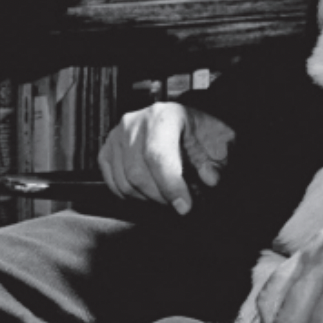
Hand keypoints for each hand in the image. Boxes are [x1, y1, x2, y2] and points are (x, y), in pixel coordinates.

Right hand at [96, 102, 234, 213]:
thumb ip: (216, 159)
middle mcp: (135, 124)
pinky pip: (113, 184)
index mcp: (163, 116)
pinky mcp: (106, 151)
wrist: (180, 121)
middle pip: (138, 173)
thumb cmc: (196, 130)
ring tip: (166, 196)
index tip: (185, 206)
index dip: (171, 185)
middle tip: (179, 203)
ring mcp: (117, 137)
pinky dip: (131, 196)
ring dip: (148, 198)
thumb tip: (210, 179)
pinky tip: (148, 193)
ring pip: (125, 183)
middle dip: (162, 196)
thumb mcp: (216, 138)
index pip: (159, 156)